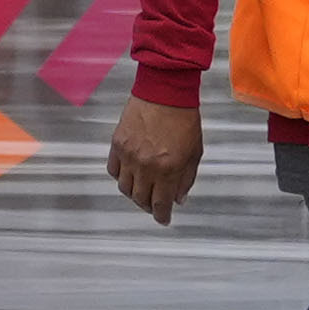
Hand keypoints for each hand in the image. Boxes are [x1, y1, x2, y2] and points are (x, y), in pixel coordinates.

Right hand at [108, 93, 203, 224]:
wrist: (165, 90)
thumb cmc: (183, 116)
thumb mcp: (195, 151)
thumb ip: (187, 178)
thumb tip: (179, 198)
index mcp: (168, 168)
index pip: (160, 203)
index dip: (161, 216)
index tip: (163, 219)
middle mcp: (146, 165)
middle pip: (141, 199)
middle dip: (148, 206)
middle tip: (154, 206)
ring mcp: (129, 155)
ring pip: (125, 188)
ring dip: (134, 194)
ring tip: (141, 191)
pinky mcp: (117, 144)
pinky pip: (113, 170)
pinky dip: (120, 176)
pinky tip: (129, 175)